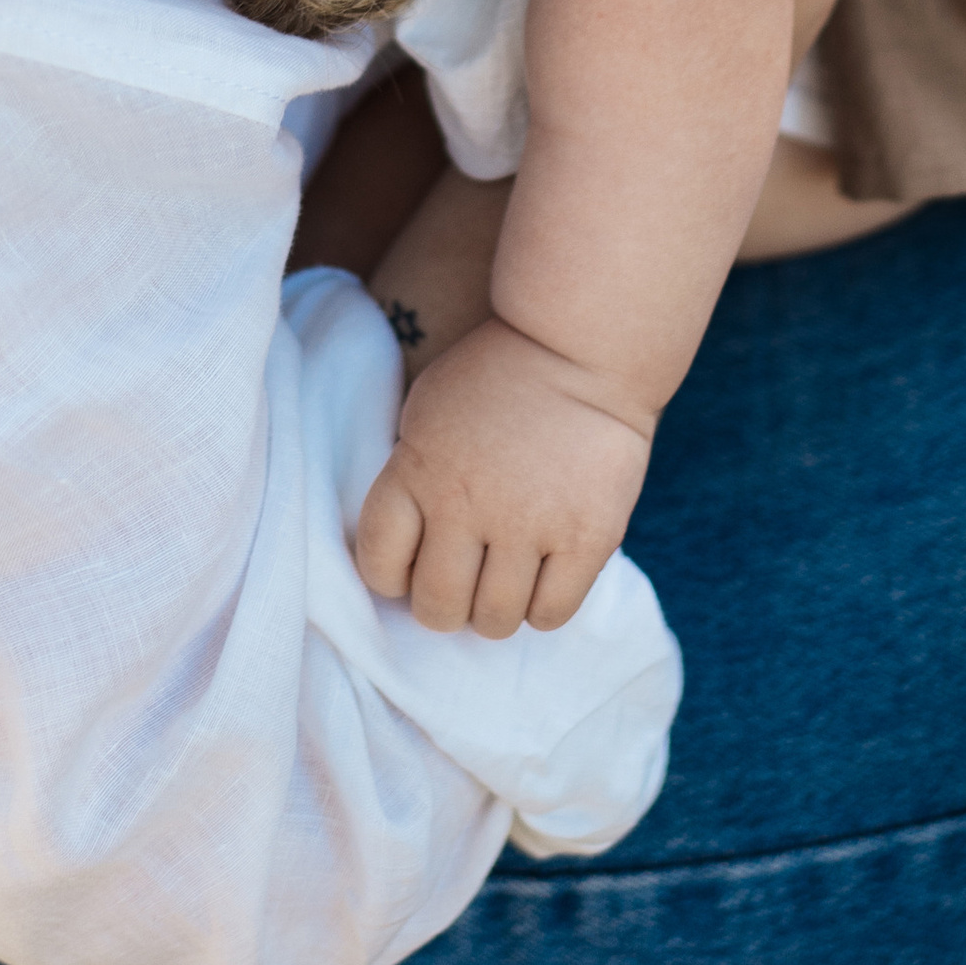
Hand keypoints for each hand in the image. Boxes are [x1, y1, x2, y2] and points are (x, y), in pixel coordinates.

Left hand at [353, 315, 653, 635]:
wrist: (579, 344)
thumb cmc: (497, 376)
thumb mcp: (427, 412)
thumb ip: (411, 477)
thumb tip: (404, 549)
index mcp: (417, 471)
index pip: (379, 565)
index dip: (391, 578)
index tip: (411, 568)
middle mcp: (466, 504)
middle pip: (437, 606)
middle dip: (444, 606)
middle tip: (463, 583)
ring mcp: (530, 523)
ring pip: (494, 620)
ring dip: (493, 610)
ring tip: (505, 579)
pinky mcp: (587, 536)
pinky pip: (550, 614)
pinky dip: (541, 608)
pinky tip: (544, 577)